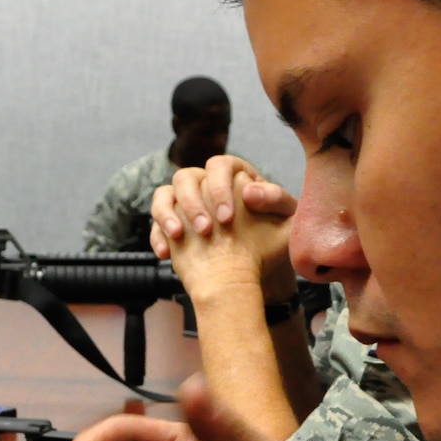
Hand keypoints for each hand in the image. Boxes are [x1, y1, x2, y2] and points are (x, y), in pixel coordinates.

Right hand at [152, 156, 298, 301]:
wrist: (253, 273)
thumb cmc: (272, 243)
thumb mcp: (286, 222)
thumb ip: (275, 201)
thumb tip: (249, 191)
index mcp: (234, 176)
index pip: (220, 166)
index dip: (219, 187)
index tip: (227, 217)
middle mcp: (206, 185)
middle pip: (186, 177)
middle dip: (193, 203)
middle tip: (206, 230)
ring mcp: (186, 205)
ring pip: (164, 195)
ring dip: (167, 213)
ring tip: (179, 235)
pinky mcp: (172, 225)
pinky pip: (155, 223)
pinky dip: (157, 235)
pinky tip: (166, 253)